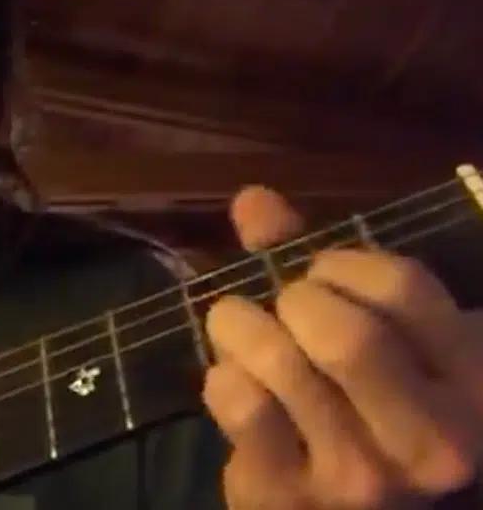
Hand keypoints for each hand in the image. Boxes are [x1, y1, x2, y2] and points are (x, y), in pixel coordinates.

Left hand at [202, 186, 482, 508]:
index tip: (319, 274)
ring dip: (241, 328)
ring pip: (282, 364)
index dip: (340, 262)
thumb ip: (312, 261)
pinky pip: (241, 406)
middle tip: (283, 307)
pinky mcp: (291, 498)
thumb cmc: (362, 408)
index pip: (401, 286)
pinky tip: (230, 380)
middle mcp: (432, 439)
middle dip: (293, 299)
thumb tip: (252, 199)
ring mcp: (363, 477)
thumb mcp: (373, 336)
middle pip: (343, 332)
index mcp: (469, 382)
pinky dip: (222, 376)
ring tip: (238, 329)